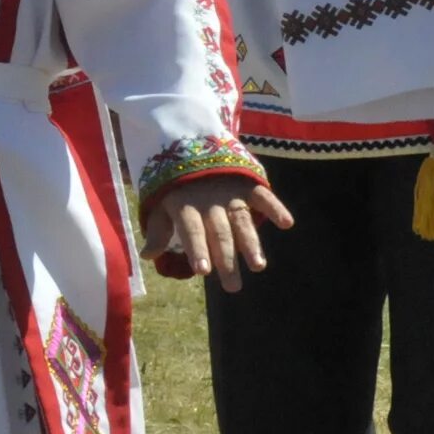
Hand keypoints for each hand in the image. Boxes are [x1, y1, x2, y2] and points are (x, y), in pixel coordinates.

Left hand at [143, 176, 292, 290]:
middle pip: (218, 233)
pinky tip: (287, 223)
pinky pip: (263, 196)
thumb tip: (146, 256)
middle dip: (226, 259)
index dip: (197, 250)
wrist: (191, 147)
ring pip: (241, 220)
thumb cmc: (175, 188)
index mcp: (184, 206)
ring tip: (258, 266)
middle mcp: (208, 201)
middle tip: (233, 287)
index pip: (191, 231)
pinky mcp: (247, 184)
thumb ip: (158, 231)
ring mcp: (230, 193)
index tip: (203, 272)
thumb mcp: (159, 205)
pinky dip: (275, 207)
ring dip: (251, 243)